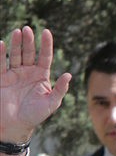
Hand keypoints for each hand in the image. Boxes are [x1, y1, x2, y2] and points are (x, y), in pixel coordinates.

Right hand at [0, 27, 70, 145]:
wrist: (16, 125)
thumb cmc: (36, 115)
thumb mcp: (52, 103)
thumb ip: (60, 89)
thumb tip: (68, 75)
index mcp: (42, 77)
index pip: (45, 57)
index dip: (46, 45)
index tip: (47, 32)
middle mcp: (28, 72)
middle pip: (29, 53)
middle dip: (29, 41)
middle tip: (28, 29)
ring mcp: (15, 74)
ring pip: (16, 55)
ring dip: (16, 43)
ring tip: (18, 32)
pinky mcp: (2, 78)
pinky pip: (1, 63)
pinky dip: (1, 54)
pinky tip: (1, 44)